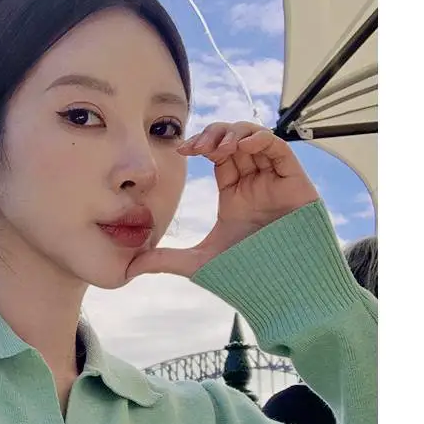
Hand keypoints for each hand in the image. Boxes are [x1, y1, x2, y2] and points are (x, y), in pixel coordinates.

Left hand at [127, 120, 319, 279]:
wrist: (283, 290)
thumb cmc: (248, 277)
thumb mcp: (198, 264)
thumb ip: (164, 261)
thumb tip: (128, 269)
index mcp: (235, 195)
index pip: (218, 156)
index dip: (201, 145)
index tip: (181, 150)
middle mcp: (256, 183)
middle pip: (236, 140)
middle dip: (215, 135)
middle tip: (197, 146)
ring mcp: (275, 181)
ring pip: (257, 138)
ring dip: (235, 133)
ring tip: (219, 147)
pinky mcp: (295, 182)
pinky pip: (280, 148)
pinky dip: (262, 139)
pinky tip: (243, 146)